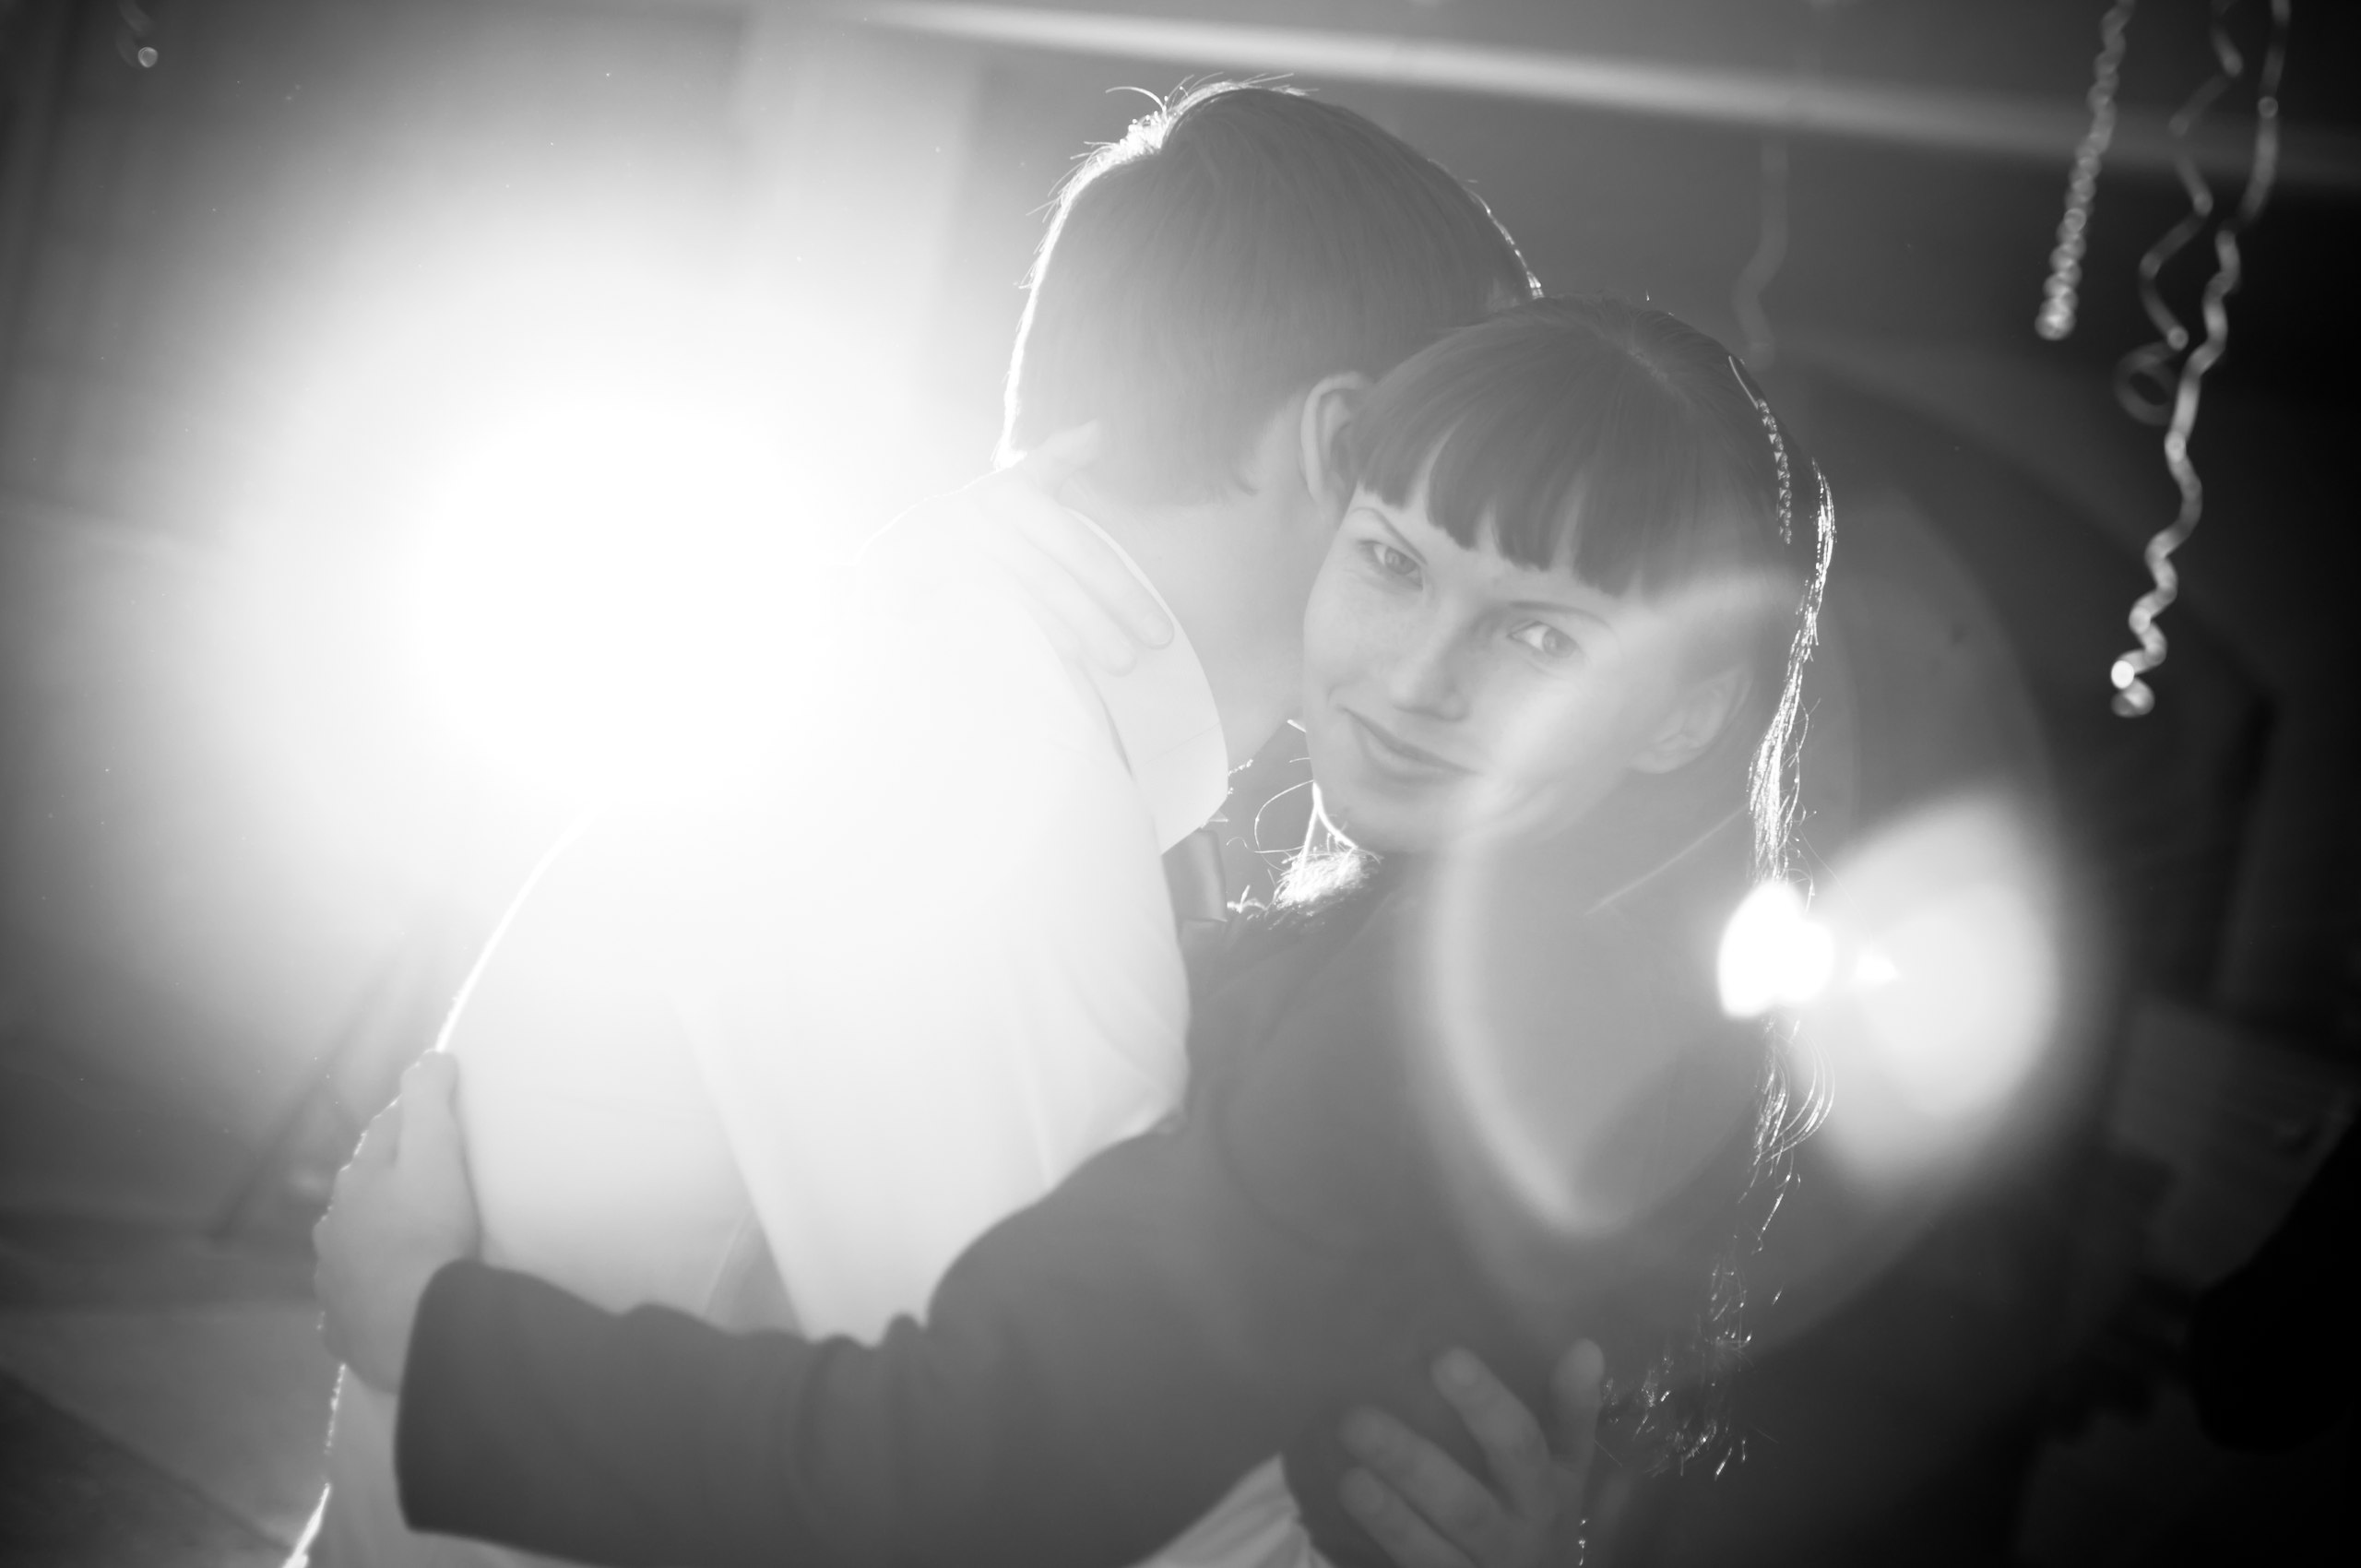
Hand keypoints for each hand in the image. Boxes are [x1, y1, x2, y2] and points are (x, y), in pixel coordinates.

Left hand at [313, 1054, 480, 1392]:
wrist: (410, 1321)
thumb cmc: (429, 1231)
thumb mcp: (436, 1151)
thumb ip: (429, 1100)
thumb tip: (432, 1056)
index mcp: (358, 1180)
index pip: (383, 1134)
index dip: (410, 1120)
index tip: (435, 1113)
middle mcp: (335, 1226)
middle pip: (360, 1192)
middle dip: (384, 1182)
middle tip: (424, 1183)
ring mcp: (334, 1278)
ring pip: (348, 1247)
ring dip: (369, 1240)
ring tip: (402, 1243)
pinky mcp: (342, 1326)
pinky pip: (351, 1303)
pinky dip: (364, 1296)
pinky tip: (379, 1302)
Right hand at [860, 424, 1173, 673]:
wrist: (888, 559)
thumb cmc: (969, 528)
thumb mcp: (1008, 489)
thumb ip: (1052, 463)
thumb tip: (1100, 429)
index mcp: (1006, 494)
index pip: (1077, 545)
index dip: (1122, 588)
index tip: (1161, 628)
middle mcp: (975, 516)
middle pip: (1051, 577)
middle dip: (1100, 619)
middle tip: (1136, 659)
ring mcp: (944, 551)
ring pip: (1020, 601)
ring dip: (1067, 636)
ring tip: (1107, 665)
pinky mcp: (921, 586)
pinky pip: (984, 620)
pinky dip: (1023, 645)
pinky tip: (1056, 669)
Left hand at [1339, 1340, 1605, 1567]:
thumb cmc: (1540, 1513)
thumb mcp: (1565, 1468)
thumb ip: (1570, 1412)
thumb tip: (1586, 1347)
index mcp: (1546, 1493)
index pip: (1521, 1445)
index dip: (1488, 1404)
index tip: (1446, 1358)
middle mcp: (1516, 1537)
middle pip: (1465, 1505)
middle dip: (1413, 1466)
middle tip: (1357, 1420)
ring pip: (1432, 1552)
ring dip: (1391, 1518)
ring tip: (1350, 1480)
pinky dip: (1387, 1545)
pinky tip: (1350, 1513)